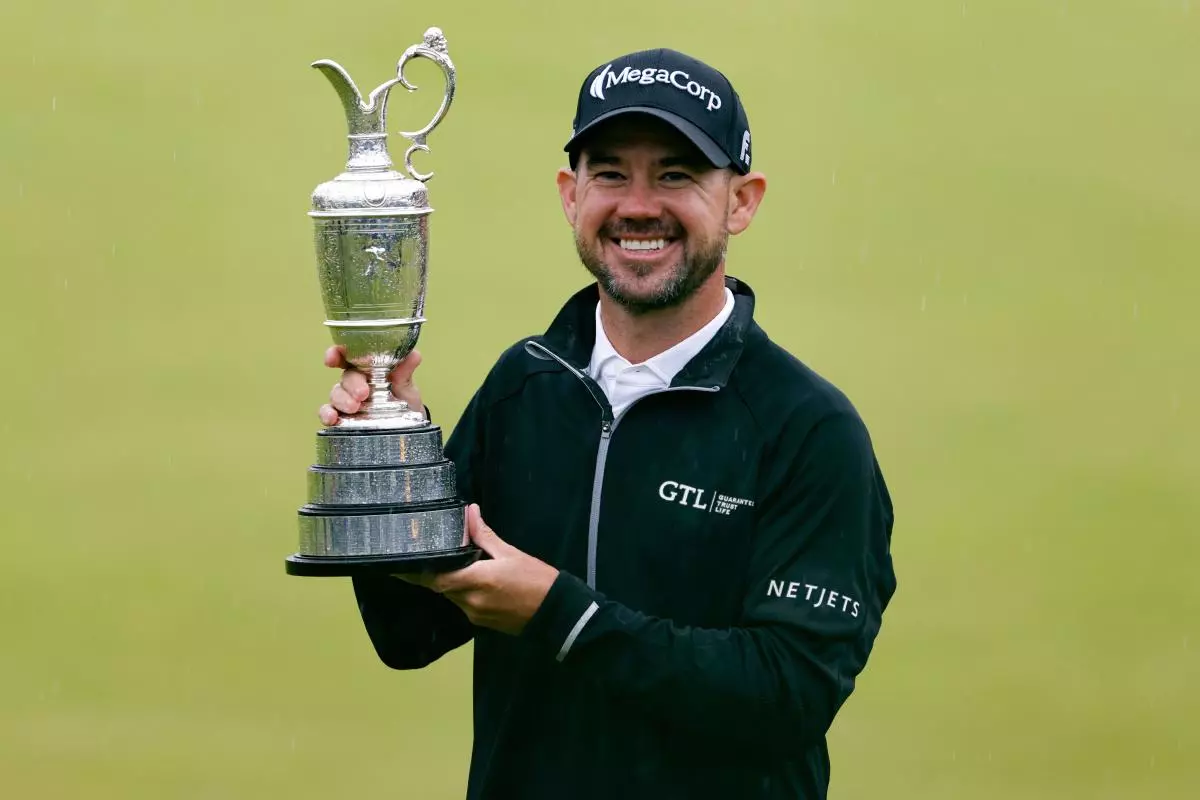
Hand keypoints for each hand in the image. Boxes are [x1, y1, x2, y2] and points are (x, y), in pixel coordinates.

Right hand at [318, 346, 425, 425]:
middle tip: (363, 393)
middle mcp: (354, 382)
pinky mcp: (342, 418)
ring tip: (354, 408)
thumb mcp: (408, 388)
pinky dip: (327, 414)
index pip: (348, 355)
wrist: (409, 429)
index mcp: (368, 368)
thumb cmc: (405, 401)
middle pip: (346, 377)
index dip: (337, 353)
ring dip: (341, 399)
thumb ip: (406, 372)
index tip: (332, 357)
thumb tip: (414, 355)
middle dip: (351, 384)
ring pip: (336, 394)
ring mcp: (346, 400)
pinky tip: (332, 418)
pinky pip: (328, 413)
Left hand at [399, 504, 558, 634]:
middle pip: (440, 587)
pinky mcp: (482, 622)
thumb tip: (469, 512)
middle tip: (421, 557)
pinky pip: (463, 604)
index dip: (416, 573)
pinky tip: (469, 579)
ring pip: (451, 596)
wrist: (557, 613)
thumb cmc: (536, 580)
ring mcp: (475, 615)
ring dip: (448, 582)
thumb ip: (485, 535)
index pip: (435, 579)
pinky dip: (461, 591)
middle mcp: (470, 601)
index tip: (399, 565)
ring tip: (448, 564)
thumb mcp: (511, 553)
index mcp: (476, 582)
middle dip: (433, 573)